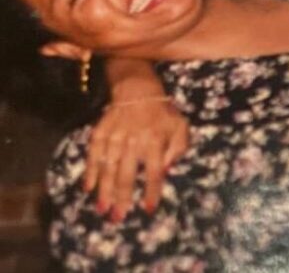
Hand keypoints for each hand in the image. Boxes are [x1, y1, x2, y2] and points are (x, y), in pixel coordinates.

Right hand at [84, 98, 188, 220]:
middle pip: (126, 175)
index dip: (151, 192)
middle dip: (122, 198)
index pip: (153, 173)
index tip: (148, 210)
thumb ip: (179, 148)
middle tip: (118, 218)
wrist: (138, 91)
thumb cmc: (162, 113)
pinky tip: (88, 187)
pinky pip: (93, 155)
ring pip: (108, 169)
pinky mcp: (100, 133)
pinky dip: (90, 172)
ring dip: (104, 190)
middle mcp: (133, 141)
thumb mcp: (180, 127)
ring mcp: (114, 137)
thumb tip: (167, 170)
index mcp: (155, 141)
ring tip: (103, 209)